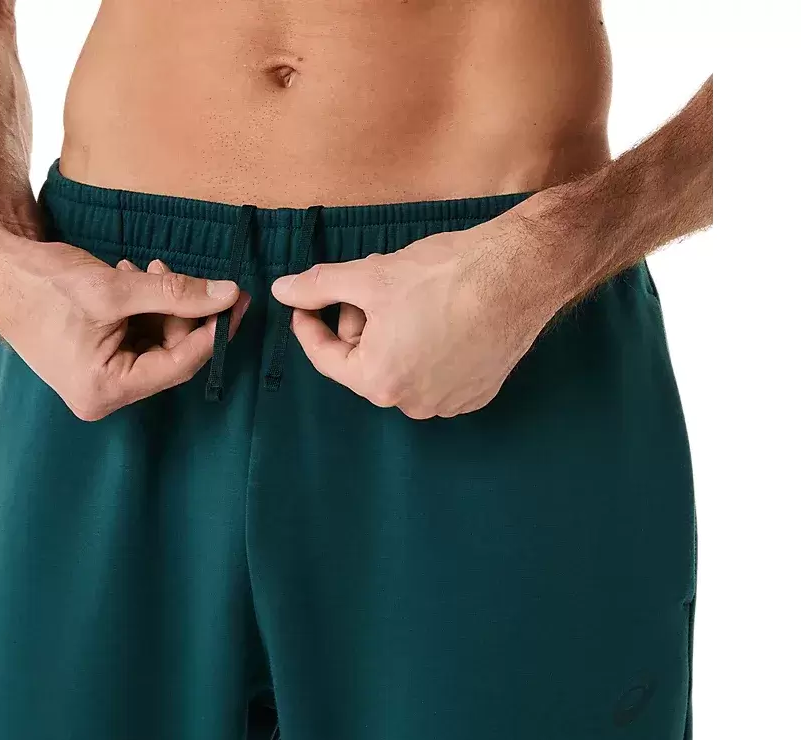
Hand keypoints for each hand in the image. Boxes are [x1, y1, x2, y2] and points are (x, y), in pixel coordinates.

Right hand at [0, 222, 247, 420]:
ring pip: (157, 343)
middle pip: (171, 355)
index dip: (213, 331)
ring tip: (147, 270)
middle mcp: (104, 394)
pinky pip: (138, 337)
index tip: (238, 302)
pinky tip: (133, 277)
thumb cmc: (43, 283)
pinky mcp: (98, 360)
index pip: (180, 365)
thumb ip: (176, 293)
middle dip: (184, 313)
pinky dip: (145, 308)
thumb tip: (228, 295)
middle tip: (195, 277)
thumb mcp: (116, 288)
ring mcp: (100, 379)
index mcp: (105, 390)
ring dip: (163, 305)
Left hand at [271, 210, 569, 418]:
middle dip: (361, 325)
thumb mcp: (369, 276)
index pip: (327, 358)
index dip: (309, 325)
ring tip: (413, 299)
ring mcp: (448, 403)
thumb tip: (283, 290)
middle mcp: (412, 404)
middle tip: (373, 288)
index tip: (305, 305)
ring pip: (401, 368)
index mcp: (378, 380)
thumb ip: (319, 286)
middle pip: (366, 362)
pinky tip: (443, 318)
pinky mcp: (477, 394)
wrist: (518, 274)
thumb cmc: (443, 275)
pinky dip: (429, 350)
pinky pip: (436, 375)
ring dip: (395, 337)